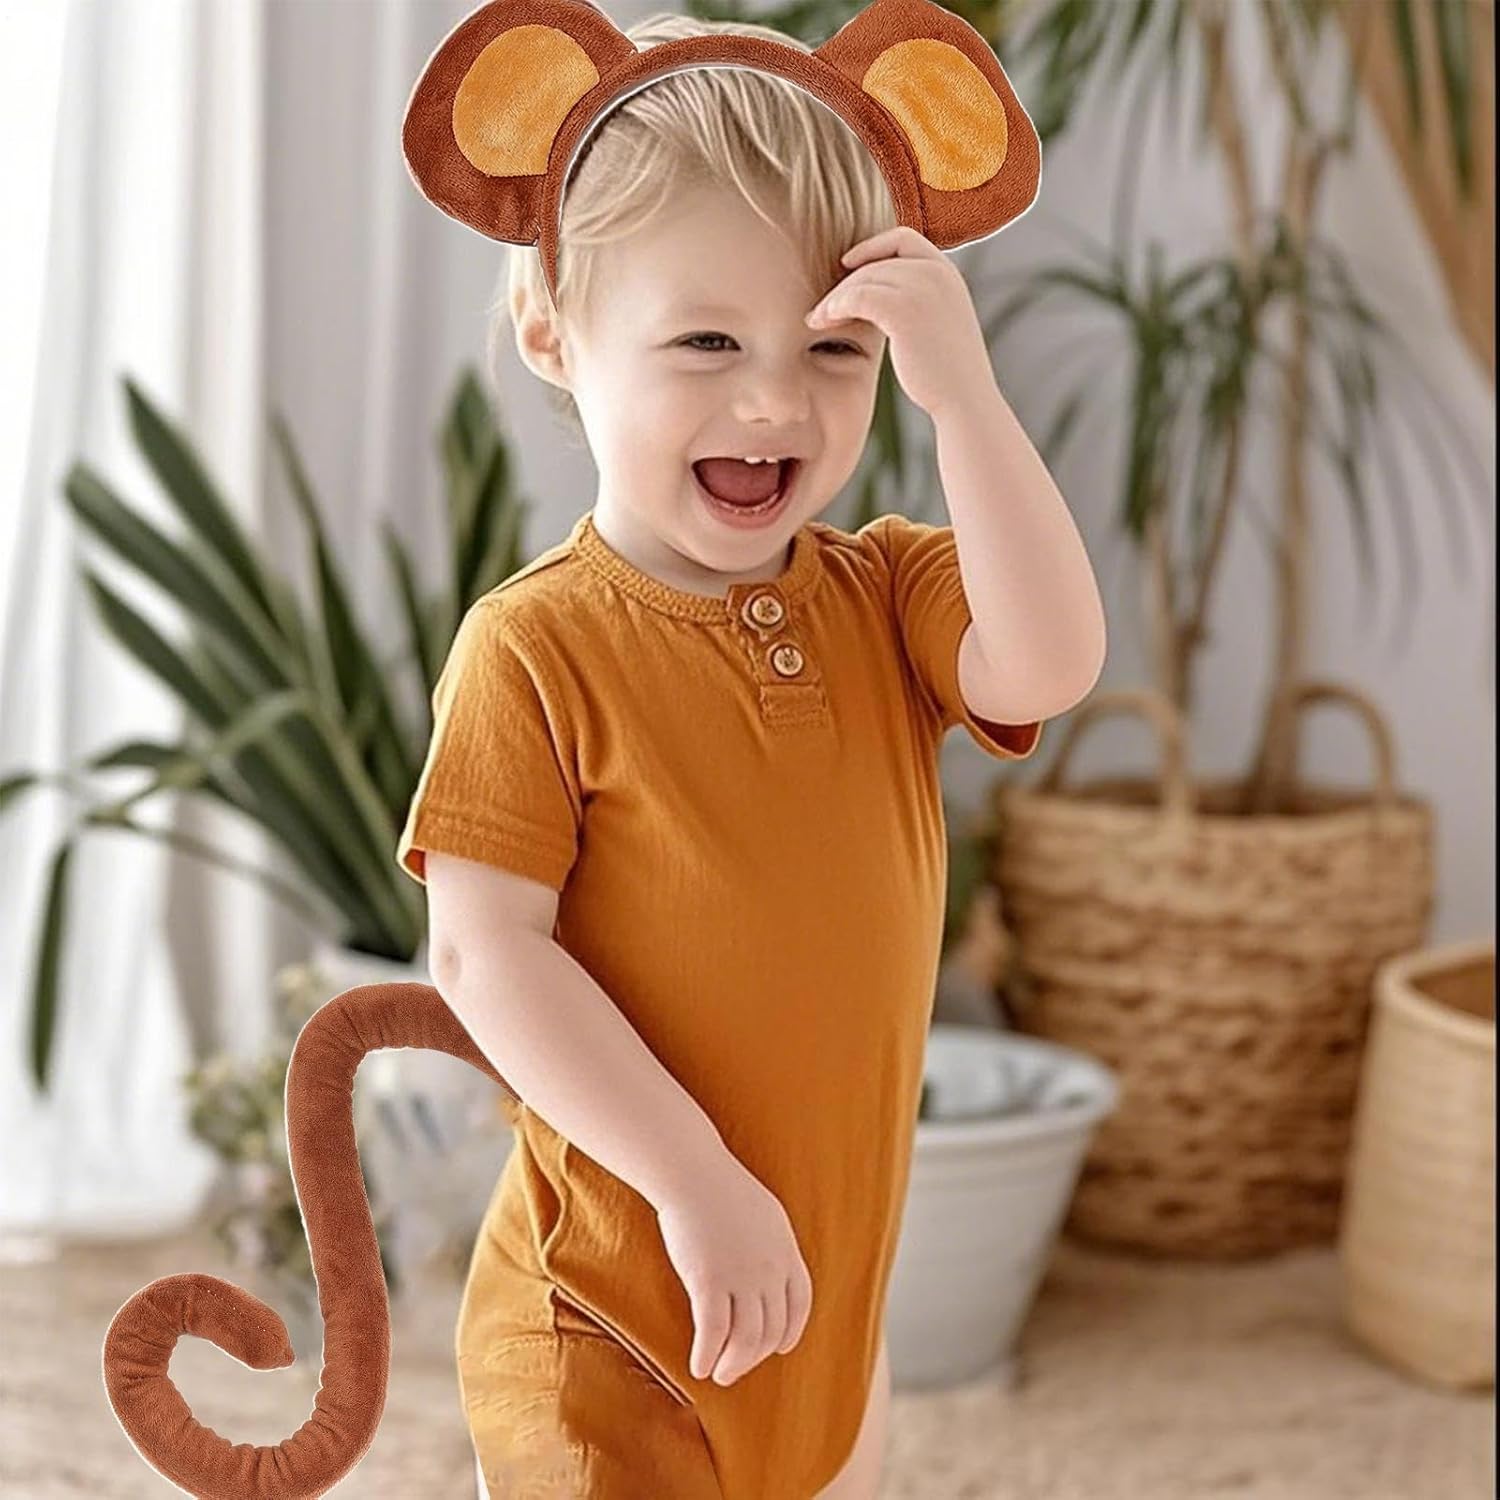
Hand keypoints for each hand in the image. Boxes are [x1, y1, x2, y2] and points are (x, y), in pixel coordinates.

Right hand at [654, 1156, 813, 1386]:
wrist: (692, 1171)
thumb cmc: (720, 1186)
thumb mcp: (764, 1214)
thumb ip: (771, 1245)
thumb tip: (769, 1273)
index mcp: (786, 1250)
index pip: (800, 1304)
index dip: (791, 1331)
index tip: (780, 1349)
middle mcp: (770, 1269)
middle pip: (772, 1329)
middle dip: (755, 1357)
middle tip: (737, 1369)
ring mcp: (742, 1277)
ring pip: (746, 1340)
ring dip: (733, 1365)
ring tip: (719, 1375)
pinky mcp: (709, 1281)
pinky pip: (713, 1333)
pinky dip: (707, 1356)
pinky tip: (697, 1367)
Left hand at [806, 224, 994, 418]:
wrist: (965, 398)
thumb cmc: (947, 372)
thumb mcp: (938, 322)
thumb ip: (917, 300)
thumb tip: (882, 299)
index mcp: (946, 272)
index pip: (902, 238)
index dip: (871, 248)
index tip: (847, 264)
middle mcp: (936, 272)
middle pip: (876, 263)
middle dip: (845, 284)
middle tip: (823, 309)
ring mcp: (921, 288)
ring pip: (862, 279)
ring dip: (835, 298)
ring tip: (817, 319)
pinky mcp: (903, 310)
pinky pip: (857, 297)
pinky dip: (835, 307)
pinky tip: (823, 323)